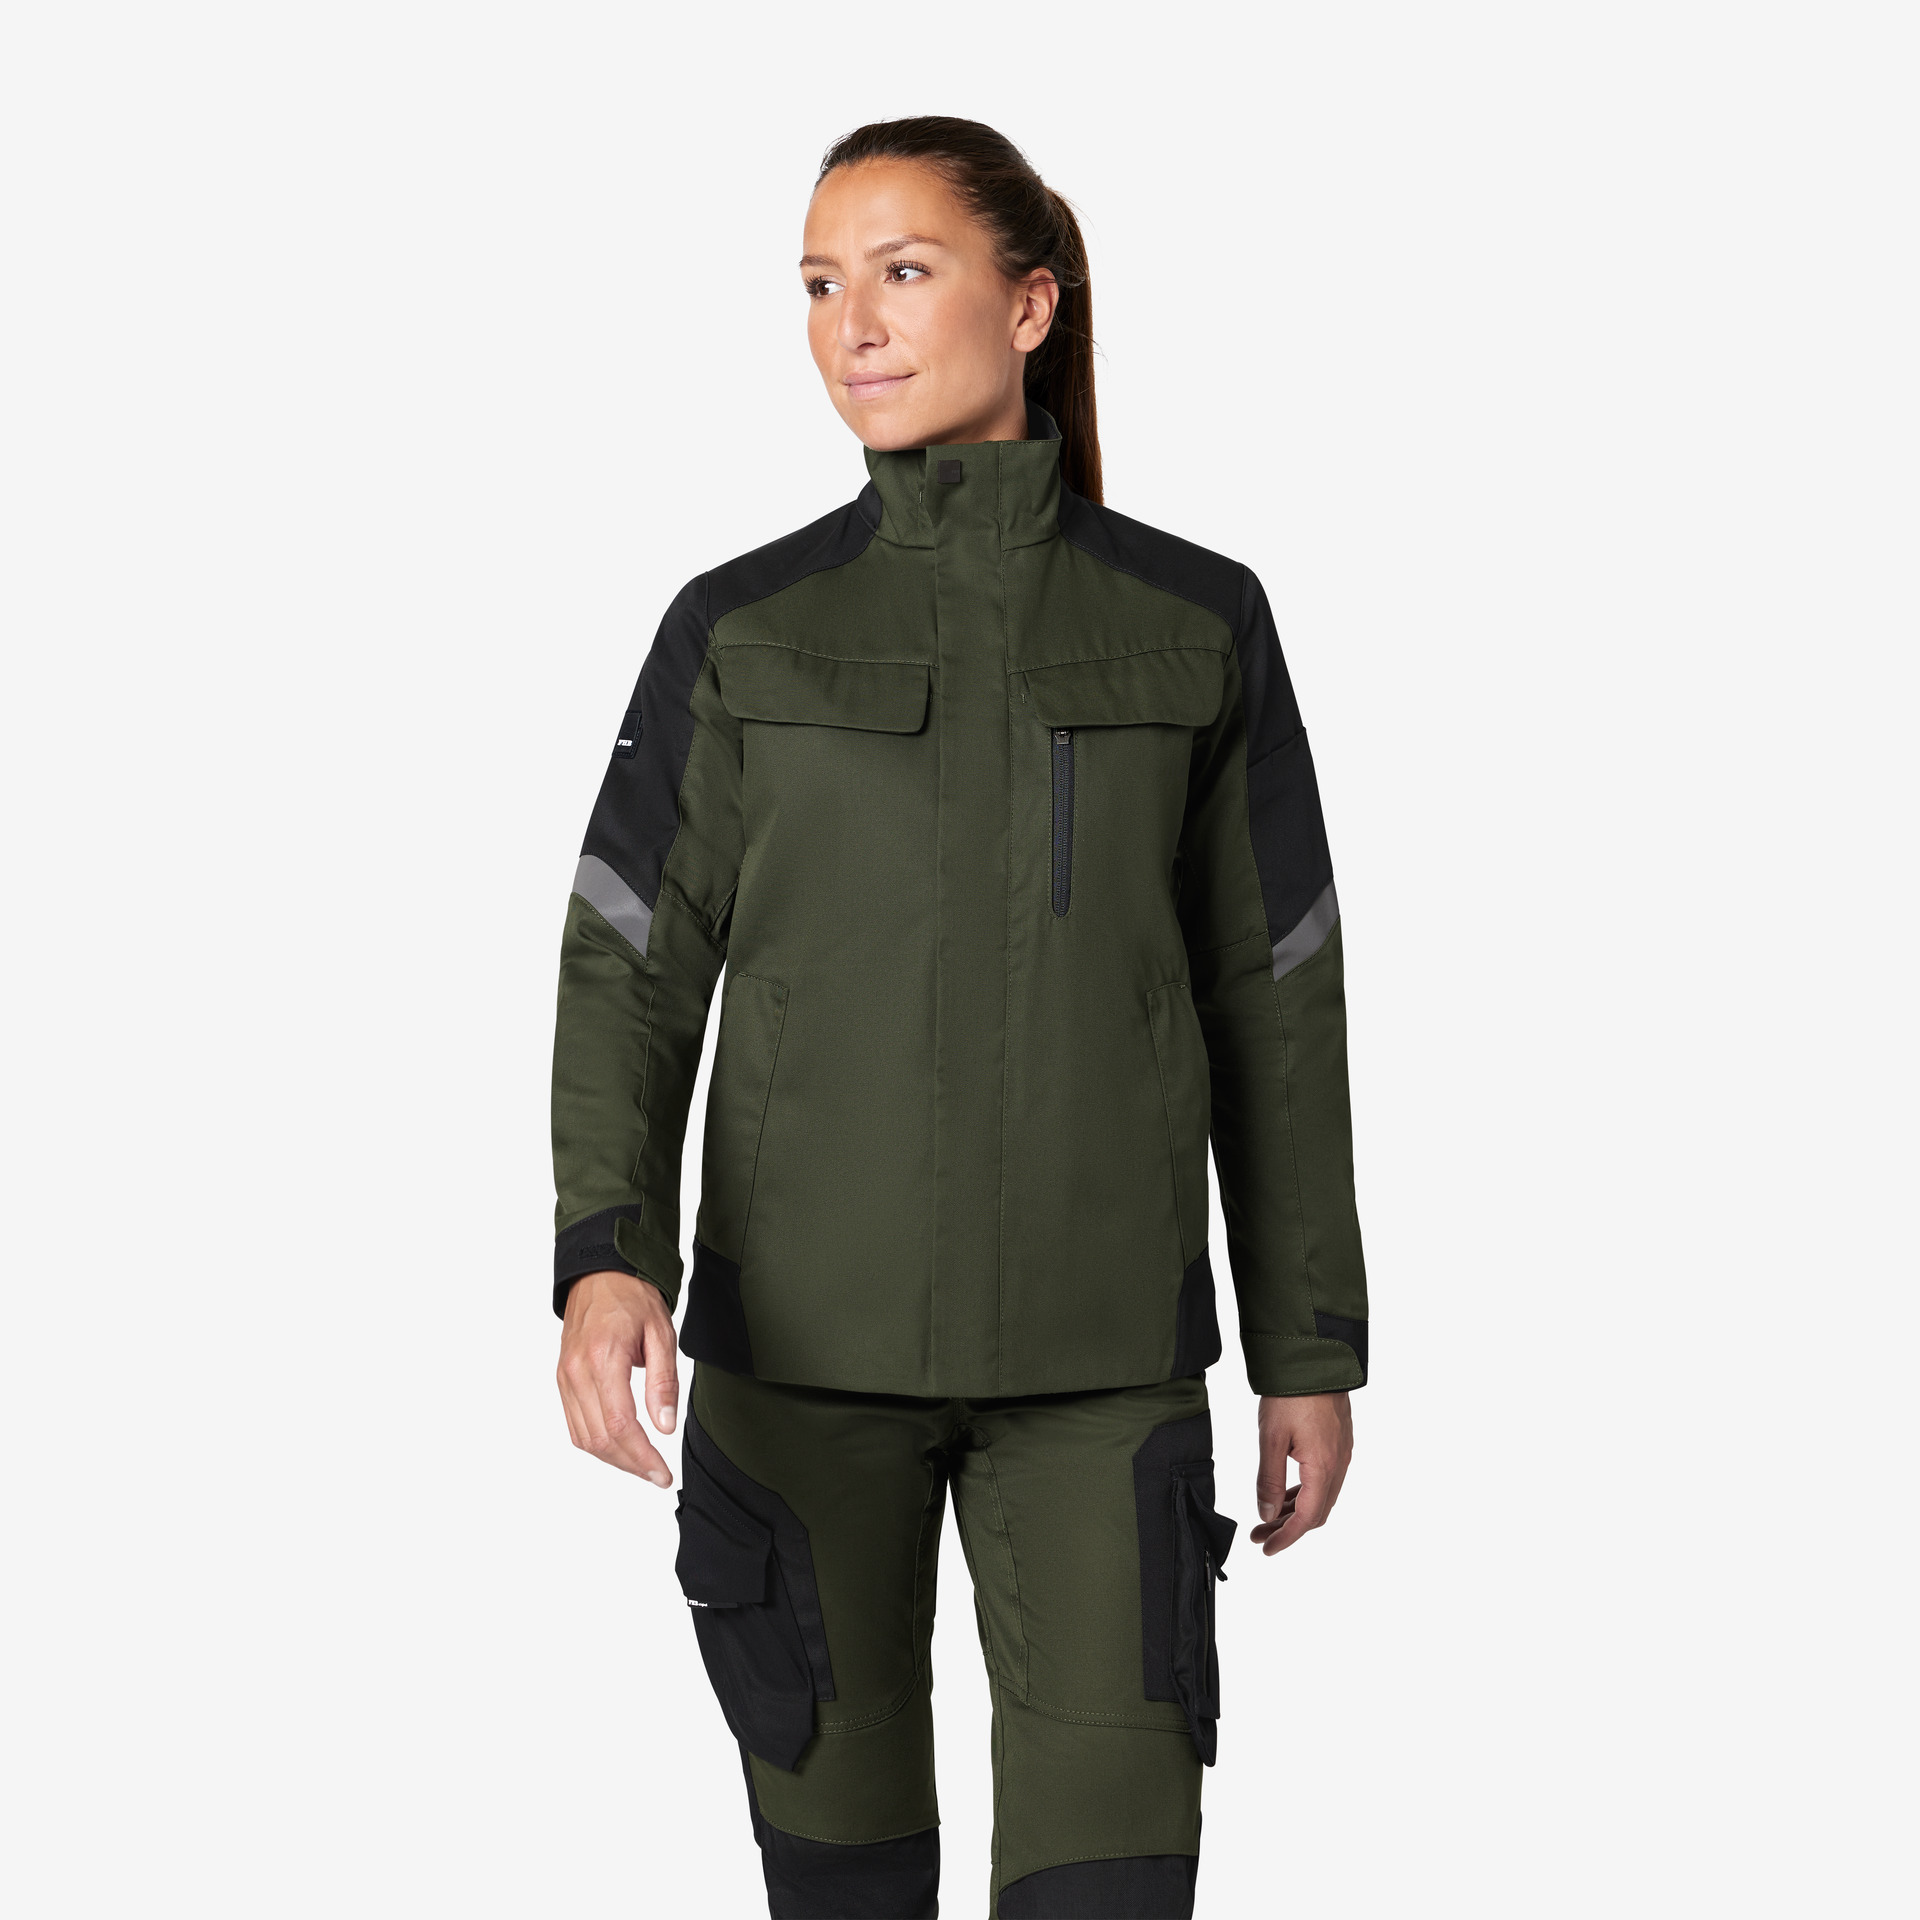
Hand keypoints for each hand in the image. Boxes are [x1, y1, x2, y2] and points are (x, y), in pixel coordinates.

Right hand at [556, 1269, 679, 1486]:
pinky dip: (596, 1443)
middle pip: (599, 1439)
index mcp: (603, 1359)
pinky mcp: (562, 1380)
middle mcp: (577, 1372)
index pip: (619, 1426)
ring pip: (584, 1438)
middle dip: (630, 1465)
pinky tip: (619, 1446)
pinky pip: (574, 1425)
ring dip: (613, 1459)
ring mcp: (565, 1378)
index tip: (662, 1474)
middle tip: (657, 1475)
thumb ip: (663, 1382)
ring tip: (642, 1465)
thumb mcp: (661, 1332)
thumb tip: (665, 1426)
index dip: (642, 1457)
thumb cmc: (632, 1297)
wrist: (599, 1274)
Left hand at [1250, 1391, 1352, 1554]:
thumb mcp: (1271, 1439)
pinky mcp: (1338, 1441)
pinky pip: (1325, 1478)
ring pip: (1322, 1496)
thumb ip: (1270, 1480)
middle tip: (1261, 1535)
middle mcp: (1339, 1464)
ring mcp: (1341, 1452)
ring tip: (1268, 1516)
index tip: (1267, 1549)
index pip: (1308, 1518)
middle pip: (1317, 1511)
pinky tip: (1287, 1492)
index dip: (1287, 1538)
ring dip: (1296, 1510)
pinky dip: (1305, 1492)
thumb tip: (1268, 1515)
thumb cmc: (1291, 1394)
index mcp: (1323, 1467)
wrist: (1314, 1357)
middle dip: (1289, 1528)